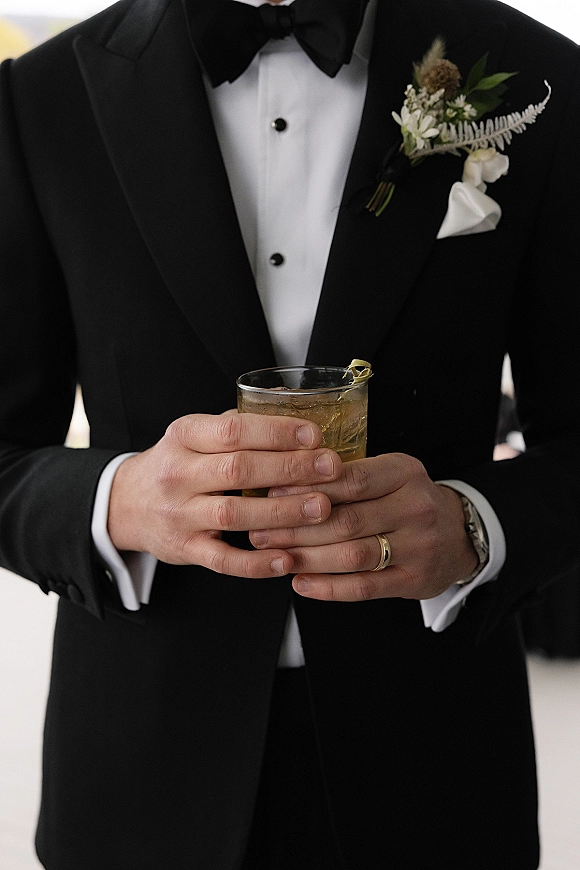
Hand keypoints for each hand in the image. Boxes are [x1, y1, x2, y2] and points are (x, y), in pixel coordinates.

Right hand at [108, 413, 341, 576]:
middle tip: (330, 468)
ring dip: (282, 512)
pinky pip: (223, 561)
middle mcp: (178, 474)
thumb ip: (238, 422)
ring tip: (321, 508)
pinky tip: (287, 559)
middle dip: (290, 468)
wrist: (124, 504)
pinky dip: (256, 564)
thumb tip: (289, 398)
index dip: (276, 432)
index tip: (314, 435)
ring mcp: (179, 515)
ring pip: (234, 515)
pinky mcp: (183, 549)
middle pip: (238, 469)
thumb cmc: (176, 464)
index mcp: (184, 436)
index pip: (233, 431)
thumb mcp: (195, 433)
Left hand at [249, 453, 477, 600]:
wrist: (459, 533)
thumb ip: (346, 476)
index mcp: (405, 472)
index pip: (350, 479)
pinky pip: (364, 587)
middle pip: (346, 519)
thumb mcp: (387, 474)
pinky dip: (328, 588)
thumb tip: (282, 483)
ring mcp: (419, 546)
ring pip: (352, 555)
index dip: (307, 488)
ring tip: (275, 557)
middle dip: (297, 527)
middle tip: (261, 532)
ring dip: (307, 558)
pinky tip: (301, 583)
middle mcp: (416, 507)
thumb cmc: (405, 500)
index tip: (271, 494)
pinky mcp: (415, 580)